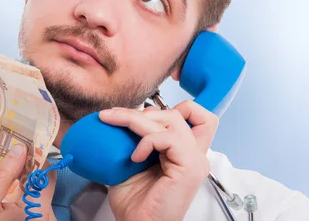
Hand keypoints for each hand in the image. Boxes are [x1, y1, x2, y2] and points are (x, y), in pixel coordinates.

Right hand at [0, 144, 56, 220]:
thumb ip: (1, 175)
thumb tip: (19, 150)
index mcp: (36, 211)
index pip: (47, 174)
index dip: (34, 159)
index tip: (21, 149)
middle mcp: (47, 218)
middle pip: (44, 185)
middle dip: (26, 175)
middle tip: (7, 168)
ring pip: (41, 197)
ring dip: (25, 189)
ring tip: (4, 189)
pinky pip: (38, 210)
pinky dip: (25, 203)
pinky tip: (8, 205)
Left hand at [99, 100, 218, 220]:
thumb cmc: (135, 202)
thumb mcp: (130, 161)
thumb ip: (132, 139)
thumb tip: (114, 116)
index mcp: (185, 152)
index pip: (197, 116)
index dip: (175, 107)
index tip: (141, 113)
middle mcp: (194, 154)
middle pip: (180, 112)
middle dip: (143, 110)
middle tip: (114, 117)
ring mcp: (195, 160)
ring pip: (171, 119)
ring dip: (136, 119)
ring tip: (115, 126)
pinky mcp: (190, 167)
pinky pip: (168, 138)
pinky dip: (146, 141)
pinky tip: (134, 156)